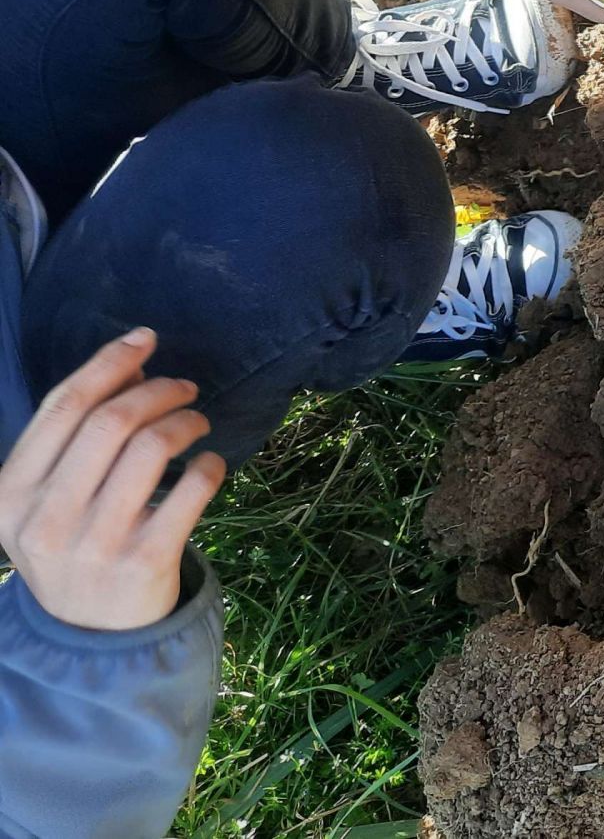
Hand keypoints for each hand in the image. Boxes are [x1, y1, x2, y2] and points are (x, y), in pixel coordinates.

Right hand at [0, 330, 224, 631]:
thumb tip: (134, 368)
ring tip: (197, 423)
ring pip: (152, 447)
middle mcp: (45, 518)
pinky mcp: (144, 563)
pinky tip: (210, 465)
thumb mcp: (46, 500)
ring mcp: (94, 543)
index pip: (62, 406)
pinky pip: (191, 489)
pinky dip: (211, 465)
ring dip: (186, 421)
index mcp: (11, 493)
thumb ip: (74, 440)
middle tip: (185, 387)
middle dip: (158, 389)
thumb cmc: (73, 545)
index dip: (108, 362)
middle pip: (112, 419)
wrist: (91, 637)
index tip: (146, 338)